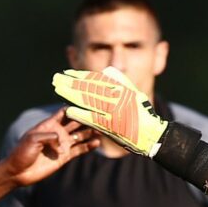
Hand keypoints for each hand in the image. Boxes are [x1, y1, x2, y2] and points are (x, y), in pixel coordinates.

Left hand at [6, 110, 96, 185]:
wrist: (19, 172)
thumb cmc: (22, 152)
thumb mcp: (33, 139)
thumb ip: (50, 135)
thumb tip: (63, 140)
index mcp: (49, 124)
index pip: (65, 112)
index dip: (75, 107)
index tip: (87, 102)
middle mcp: (58, 132)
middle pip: (76, 122)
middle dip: (87, 118)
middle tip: (100, 114)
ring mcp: (62, 144)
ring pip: (80, 135)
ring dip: (90, 132)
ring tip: (102, 129)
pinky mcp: (65, 157)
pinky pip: (79, 149)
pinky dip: (88, 146)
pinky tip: (96, 143)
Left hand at [51, 66, 168, 155]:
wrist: (152, 135)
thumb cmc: (142, 113)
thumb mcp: (133, 93)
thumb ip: (119, 81)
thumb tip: (106, 71)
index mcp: (121, 89)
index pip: (95, 80)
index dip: (79, 76)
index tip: (66, 73)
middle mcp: (116, 98)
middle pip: (88, 88)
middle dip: (70, 83)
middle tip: (55, 78)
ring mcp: (114, 112)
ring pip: (88, 100)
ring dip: (71, 94)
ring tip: (58, 89)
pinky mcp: (112, 126)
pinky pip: (93, 119)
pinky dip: (81, 115)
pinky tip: (69, 111)